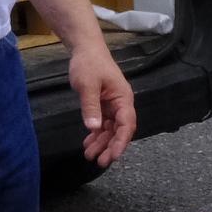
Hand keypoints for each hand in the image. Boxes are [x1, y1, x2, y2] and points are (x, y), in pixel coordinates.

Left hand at [68, 40, 136, 168]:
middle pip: (120, 130)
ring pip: (111, 130)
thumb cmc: (89, 63)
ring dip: (102, 143)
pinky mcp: (104, 105)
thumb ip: (91, 106)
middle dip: (110, 146)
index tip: (113, 156)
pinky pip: (103, 124)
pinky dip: (96, 134)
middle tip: (99, 161)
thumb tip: (93, 128)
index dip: (121, 142)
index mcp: (123, 98)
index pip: (127, 124)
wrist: (85, 50)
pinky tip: (88, 143)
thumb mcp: (88, 85)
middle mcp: (121, 104)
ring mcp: (113, 105)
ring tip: (89, 155)